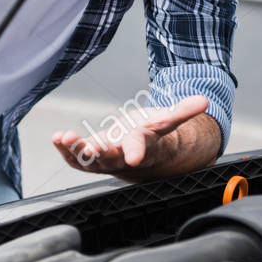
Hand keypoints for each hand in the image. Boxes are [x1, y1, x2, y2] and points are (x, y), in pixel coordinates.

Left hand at [51, 95, 210, 175]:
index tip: (134, 155)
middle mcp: (123, 157)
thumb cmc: (154, 136)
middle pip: (111, 159)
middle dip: (99, 154)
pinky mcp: (92, 157)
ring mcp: (106, 159)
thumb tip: (204, 100)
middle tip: (89, 149)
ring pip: (90, 161)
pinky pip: (77, 159)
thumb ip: (183, 111)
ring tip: (64, 138)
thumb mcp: (168, 121)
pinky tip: (56, 138)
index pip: (142, 149)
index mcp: (144, 148)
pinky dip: (66, 150)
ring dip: (75, 151)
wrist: (142, 156)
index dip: (138, 151)